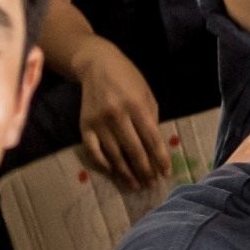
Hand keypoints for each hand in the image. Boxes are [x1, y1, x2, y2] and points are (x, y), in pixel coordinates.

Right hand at [60, 33, 170, 191]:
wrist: (97, 65)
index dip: (160, 159)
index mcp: (136, 106)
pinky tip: (113, 172)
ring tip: (135, 185)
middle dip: (145, 170)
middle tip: (152, 184)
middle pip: (134, 150)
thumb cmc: (128, 79)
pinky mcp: (84, 125)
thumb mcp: (147, 94)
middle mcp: (117, 115)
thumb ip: (151, 119)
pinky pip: (93, 150)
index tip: (165, 173)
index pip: (152, 139)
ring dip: (126, 172)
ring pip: (114, 154)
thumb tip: (155, 148)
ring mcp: (98, 122)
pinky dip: (103, 163)